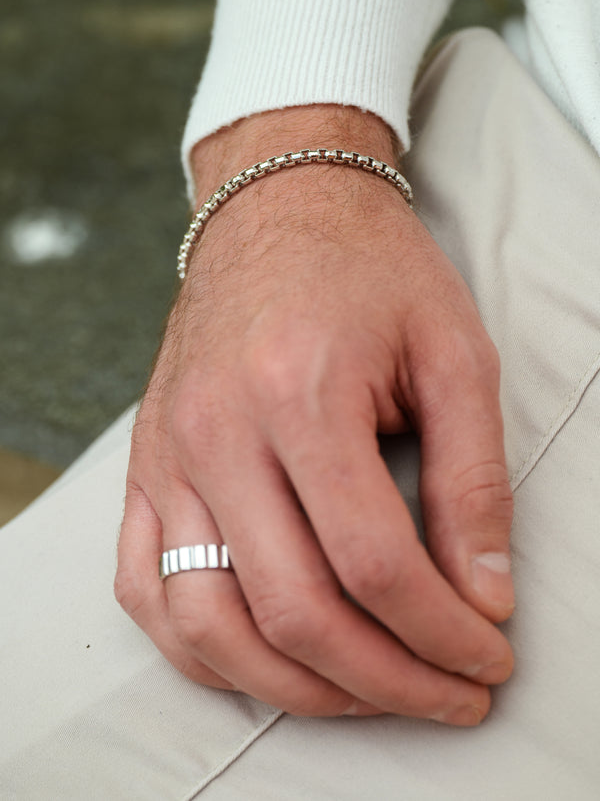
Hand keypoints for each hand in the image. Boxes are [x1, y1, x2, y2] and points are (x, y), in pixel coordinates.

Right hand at [116, 105, 513, 724]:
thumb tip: (484, 593)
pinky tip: (264, 656)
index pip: (374, 562)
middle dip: (386, 680)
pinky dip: (204, 648)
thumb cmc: (369, 271)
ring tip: (366, 690)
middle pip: (293, 609)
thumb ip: (474, 477)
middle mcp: (218, 433)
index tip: (488, 654)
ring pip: (208, 623)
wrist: (277, 211)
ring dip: (295, 684)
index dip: (443, 632)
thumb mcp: (453, 353)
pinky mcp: (147, 467)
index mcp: (300, 392)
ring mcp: (169, 455)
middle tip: (449, 692)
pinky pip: (146, 588)